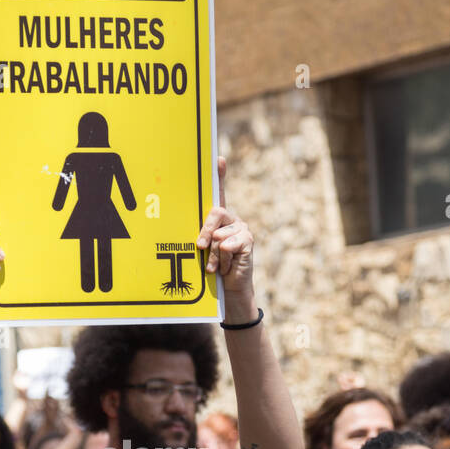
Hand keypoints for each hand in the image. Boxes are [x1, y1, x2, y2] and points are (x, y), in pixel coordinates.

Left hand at [196, 157, 252, 293]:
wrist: (229, 289)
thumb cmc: (213, 269)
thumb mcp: (204, 252)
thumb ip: (203, 239)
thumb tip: (209, 238)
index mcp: (219, 219)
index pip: (219, 193)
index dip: (219, 175)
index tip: (218, 159)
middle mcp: (231, 220)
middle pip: (216, 213)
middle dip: (206, 230)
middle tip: (201, 246)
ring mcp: (241, 228)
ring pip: (221, 235)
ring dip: (215, 255)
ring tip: (215, 266)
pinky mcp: (248, 240)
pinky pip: (231, 244)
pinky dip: (224, 258)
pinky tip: (226, 267)